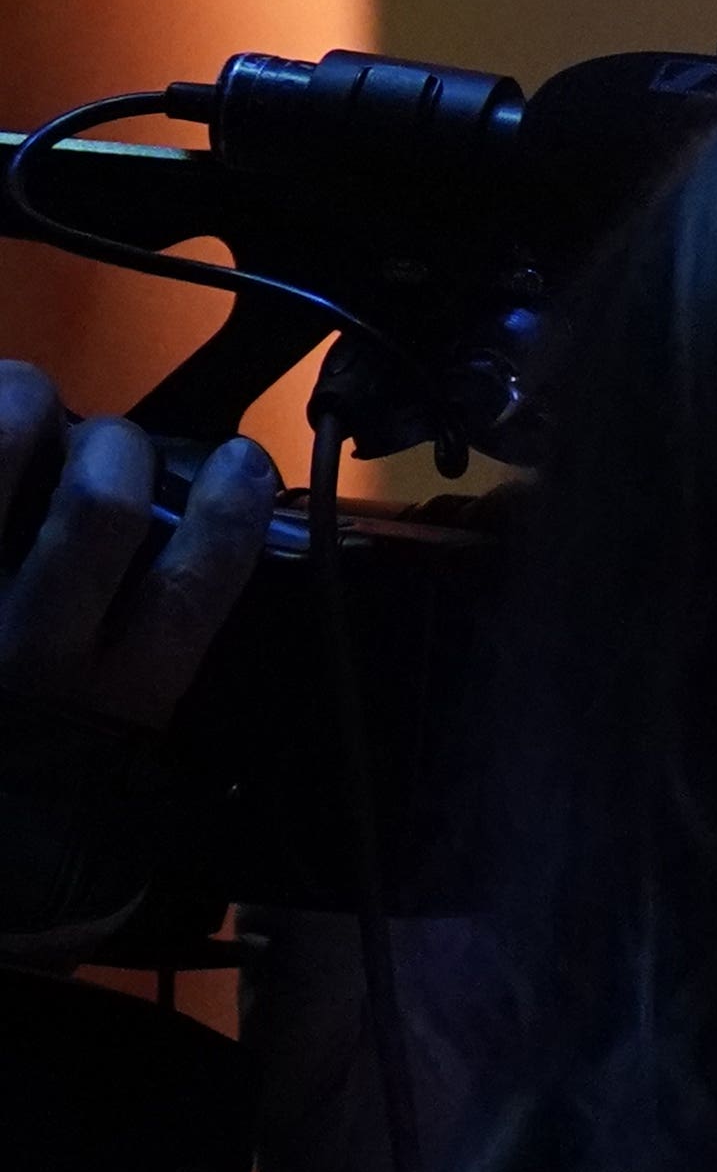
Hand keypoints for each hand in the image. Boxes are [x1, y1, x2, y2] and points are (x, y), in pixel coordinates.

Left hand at [0, 370, 273, 731]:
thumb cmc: (52, 773)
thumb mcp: (130, 733)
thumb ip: (160, 645)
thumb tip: (184, 527)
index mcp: (116, 696)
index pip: (189, 586)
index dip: (228, 509)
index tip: (240, 463)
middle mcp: (31, 647)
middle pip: (99, 508)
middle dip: (118, 450)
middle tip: (110, 447)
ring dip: (21, 404)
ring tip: (26, 398)